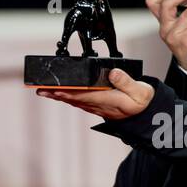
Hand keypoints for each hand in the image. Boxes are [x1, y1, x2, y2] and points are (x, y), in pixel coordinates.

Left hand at [37, 69, 154, 120]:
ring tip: (43, 91)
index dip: (69, 92)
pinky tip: (58, 94)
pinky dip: (66, 97)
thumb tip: (113, 72)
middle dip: (57, 94)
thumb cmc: (141, 101)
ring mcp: (95, 106)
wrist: (145, 113)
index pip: (84, 95)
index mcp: (108, 100)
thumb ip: (126, 81)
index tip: (56, 89)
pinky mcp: (95, 104)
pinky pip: (77, 101)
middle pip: (74, 98)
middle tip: (41, 90)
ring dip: (58, 96)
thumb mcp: (140, 91)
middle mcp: (98, 104)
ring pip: (73, 100)